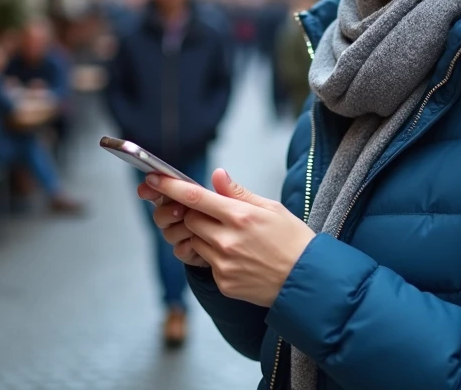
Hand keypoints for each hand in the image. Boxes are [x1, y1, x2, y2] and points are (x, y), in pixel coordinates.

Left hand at [146, 169, 315, 307]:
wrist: (308, 282)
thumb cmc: (293, 241)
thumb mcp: (272, 208)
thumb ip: (239, 193)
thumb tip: (217, 175)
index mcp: (240, 216)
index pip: (194, 197)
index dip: (169, 187)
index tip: (153, 179)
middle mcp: (228, 240)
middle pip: (189, 220)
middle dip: (193, 214)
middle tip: (212, 214)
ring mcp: (224, 264)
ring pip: (195, 242)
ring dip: (203, 236)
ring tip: (230, 238)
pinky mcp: (223, 283)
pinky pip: (207, 263)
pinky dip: (215, 257)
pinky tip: (239, 258)